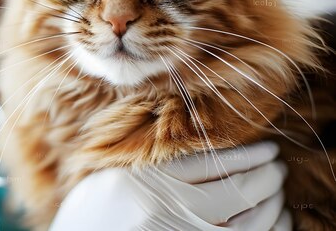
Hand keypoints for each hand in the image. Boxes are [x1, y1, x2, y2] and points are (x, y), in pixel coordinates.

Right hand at [49, 141, 290, 230]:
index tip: (266, 149)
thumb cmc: (94, 212)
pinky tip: (276, 220)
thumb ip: (154, 163)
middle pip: (235, 189)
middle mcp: (167, 209)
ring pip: (246, 219)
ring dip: (271, 201)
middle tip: (276, 165)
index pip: (211, 163)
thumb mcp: (115, 177)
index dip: (248, 155)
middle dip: (266, 175)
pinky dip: (268, 230)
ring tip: (276, 190)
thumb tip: (202, 147)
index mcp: (147, 181)